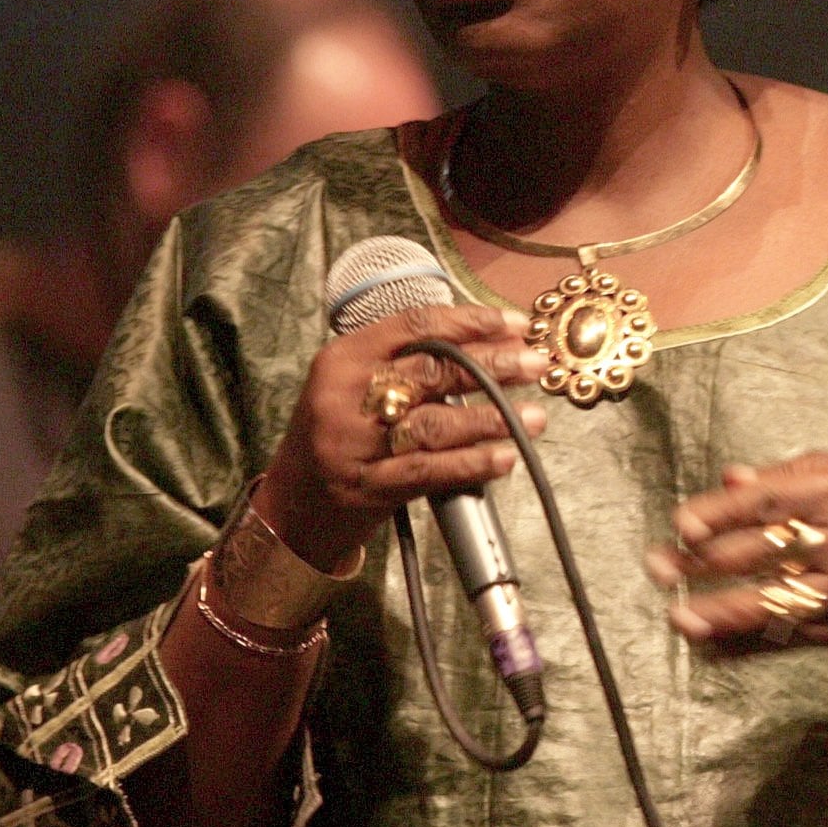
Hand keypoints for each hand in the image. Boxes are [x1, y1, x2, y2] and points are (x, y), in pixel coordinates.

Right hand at [255, 303, 551, 571]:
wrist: (290, 505)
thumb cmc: (339, 433)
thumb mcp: (356, 383)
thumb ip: (410, 360)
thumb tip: (493, 340)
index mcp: (344, 357)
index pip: (415, 324)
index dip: (471, 321)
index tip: (515, 324)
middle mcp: (345, 395)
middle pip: (431, 370)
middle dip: (493, 365)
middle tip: (536, 364)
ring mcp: (353, 443)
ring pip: (435, 423)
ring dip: (492, 418)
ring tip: (535, 416)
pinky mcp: (367, 487)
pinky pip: (430, 470)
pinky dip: (472, 463)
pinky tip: (505, 456)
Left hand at [648, 452, 827, 655]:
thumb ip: (787, 474)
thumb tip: (729, 479)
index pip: (767, 501)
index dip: (721, 514)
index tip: (682, 524)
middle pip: (759, 554)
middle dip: (702, 563)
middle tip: (657, 567)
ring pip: (771, 604)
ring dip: (720, 614)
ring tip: (678, 619)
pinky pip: (786, 639)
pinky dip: (745, 647)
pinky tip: (708, 648)